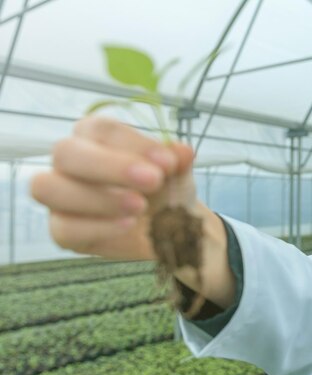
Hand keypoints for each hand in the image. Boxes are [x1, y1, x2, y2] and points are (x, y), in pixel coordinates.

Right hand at [31, 116, 195, 259]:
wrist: (172, 229)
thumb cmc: (167, 189)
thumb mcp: (178, 174)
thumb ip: (177, 161)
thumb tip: (183, 152)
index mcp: (94, 136)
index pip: (100, 129)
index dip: (133, 143)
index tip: (168, 162)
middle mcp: (69, 161)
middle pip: (66, 152)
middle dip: (110, 167)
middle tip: (153, 181)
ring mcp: (60, 196)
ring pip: (49, 188)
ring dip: (98, 198)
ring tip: (140, 207)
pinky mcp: (62, 230)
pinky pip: (63, 229)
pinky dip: (98, 227)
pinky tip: (128, 225)